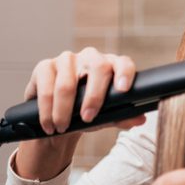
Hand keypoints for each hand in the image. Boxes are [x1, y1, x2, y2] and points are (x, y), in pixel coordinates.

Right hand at [15, 47, 145, 180]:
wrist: (59, 118)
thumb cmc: (88, 112)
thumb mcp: (106, 117)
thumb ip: (123, 117)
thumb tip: (140, 119)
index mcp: (112, 65)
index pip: (123, 63)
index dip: (125, 73)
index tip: (124, 89)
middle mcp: (91, 57)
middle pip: (98, 68)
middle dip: (94, 97)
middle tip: (88, 118)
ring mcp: (67, 59)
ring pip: (67, 83)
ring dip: (64, 110)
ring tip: (62, 128)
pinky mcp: (45, 66)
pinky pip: (46, 87)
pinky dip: (47, 110)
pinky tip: (49, 123)